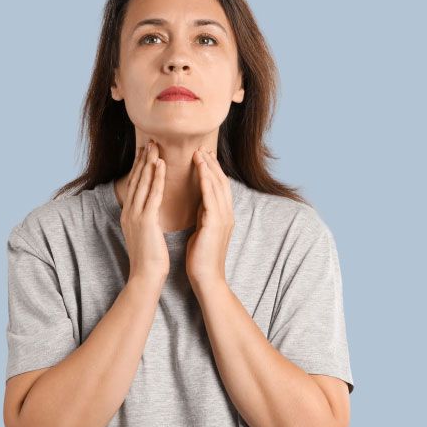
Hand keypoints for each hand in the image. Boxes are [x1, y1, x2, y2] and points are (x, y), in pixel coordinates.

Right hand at [121, 140, 169, 283]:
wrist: (146, 276)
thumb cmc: (150, 259)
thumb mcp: (146, 235)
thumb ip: (147, 220)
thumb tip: (152, 211)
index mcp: (129, 215)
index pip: (135, 186)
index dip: (140, 167)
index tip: (146, 152)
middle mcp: (129, 212)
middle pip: (136, 179)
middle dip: (143, 159)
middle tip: (149, 141)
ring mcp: (135, 215)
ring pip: (142, 182)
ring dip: (148, 162)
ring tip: (154, 145)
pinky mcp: (145, 220)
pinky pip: (152, 194)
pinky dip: (156, 177)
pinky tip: (160, 164)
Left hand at [186, 147, 234, 288]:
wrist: (206, 278)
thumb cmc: (201, 258)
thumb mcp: (203, 230)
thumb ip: (204, 215)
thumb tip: (200, 202)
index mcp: (222, 216)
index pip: (219, 187)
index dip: (212, 171)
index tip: (203, 156)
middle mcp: (227, 214)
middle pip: (221, 182)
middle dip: (212, 164)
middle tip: (202, 148)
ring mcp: (224, 218)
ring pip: (218, 186)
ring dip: (209, 168)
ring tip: (200, 153)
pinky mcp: (216, 224)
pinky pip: (212, 198)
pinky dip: (207, 182)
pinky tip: (201, 170)